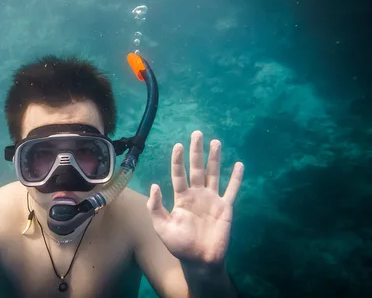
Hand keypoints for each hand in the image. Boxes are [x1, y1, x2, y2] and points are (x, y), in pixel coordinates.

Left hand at [147, 131, 243, 265]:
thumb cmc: (179, 244)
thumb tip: (155, 185)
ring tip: (216, 142)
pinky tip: (239, 164)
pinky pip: (232, 190)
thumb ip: (156, 207)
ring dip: (215, 159)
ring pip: (214, 174)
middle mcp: (197, 194)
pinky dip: (236, 178)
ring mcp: (212, 199)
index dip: (178, 160)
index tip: (178, 145)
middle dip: (197, 151)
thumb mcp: (162, 227)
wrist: (200, 260)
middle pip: (197, 168)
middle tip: (197, 133)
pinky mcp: (225, 207)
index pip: (179, 174)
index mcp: (181, 197)